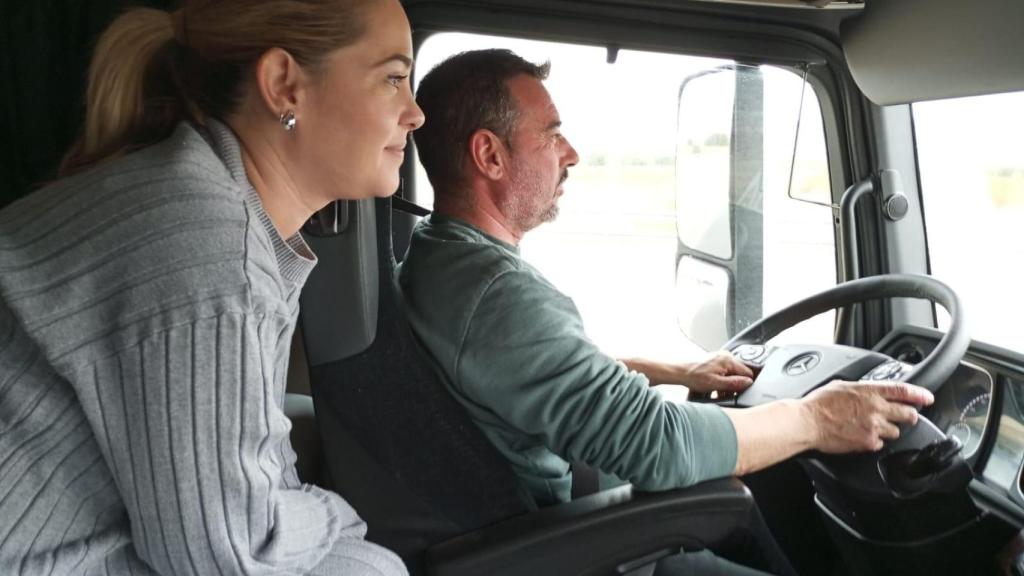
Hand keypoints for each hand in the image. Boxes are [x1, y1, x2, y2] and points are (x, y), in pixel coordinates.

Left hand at [683, 351, 754, 394]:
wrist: (679, 372)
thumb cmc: (694, 377)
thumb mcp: (716, 384)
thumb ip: (734, 383)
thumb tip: (748, 383)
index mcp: (728, 360)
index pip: (747, 373)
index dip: (744, 385)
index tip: (736, 392)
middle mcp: (726, 356)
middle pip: (740, 373)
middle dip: (734, 385)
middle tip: (725, 393)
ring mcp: (720, 358)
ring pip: (732, 373)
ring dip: (727, 384)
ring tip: (717, 391)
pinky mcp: (715, 361)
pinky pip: (724, 371)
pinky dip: (722, 380)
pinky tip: (714, 387)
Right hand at [802, 380, 934, 452]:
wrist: (807, 422)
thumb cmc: (819, 403)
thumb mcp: (842, 386)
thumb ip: (861, 389)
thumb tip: (870, 391)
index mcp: (869, 391)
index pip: (903, 391)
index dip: (920, 395)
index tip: (928, 398)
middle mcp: (876, 408)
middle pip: (908, 414)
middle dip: (910, 416)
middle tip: (906, 417)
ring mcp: (873, 427)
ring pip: (896, 431)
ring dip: (889, 429)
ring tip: (874, 427)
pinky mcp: (868, 443)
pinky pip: (881, 444)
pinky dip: (875, 441)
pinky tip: (862, 436)